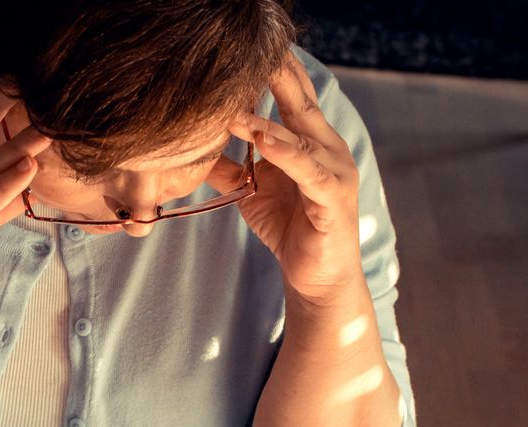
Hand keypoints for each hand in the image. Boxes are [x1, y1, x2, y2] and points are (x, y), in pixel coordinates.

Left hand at [208, 53, 363, 304]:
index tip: (246, 49)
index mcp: (310, 141)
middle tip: (253, 50)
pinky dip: (287, 154)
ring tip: (236, 108)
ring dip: (266, 121)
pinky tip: (266, 142)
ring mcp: (334, 171)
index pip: (293, 96)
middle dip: (278, 75)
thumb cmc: (289, 228)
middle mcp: (327, 148)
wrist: (316, 276)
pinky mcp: (332, 198)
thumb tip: (193, 147)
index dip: (273, 71)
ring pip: (299, 136)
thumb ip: (229, 165)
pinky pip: (308, 171)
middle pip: (301, 103)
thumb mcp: (251, 191)